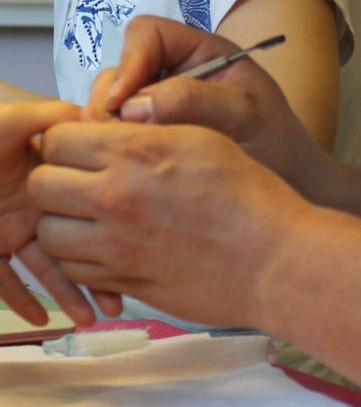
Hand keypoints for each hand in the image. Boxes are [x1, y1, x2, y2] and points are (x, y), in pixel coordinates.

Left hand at [0, 102, 100, 325]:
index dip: (112, 222)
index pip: (87, 203)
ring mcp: (10, 229)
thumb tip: (95, 116)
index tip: (137, 240)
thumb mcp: (12, 120)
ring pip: (45, 268)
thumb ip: (53, 116)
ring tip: (91, 317)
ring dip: (67, 293)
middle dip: (99, 272)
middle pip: (74, 241)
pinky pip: (4, 283)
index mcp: (45, 174)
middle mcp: (33, 206)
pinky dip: (22, 300)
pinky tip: (41, 318)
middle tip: (120, 300)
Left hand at [30, 120, 312, 327]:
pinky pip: (72, 269)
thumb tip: (112, 126)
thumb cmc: (248, 194)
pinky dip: (81, 257)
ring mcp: (115, 244)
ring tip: (93, 216)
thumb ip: (147, 129)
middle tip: (82, 180)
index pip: (58, 138)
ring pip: (48, 231)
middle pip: (42, 184)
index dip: (67, 139)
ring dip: (64, 221)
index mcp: (136, 151)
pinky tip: (109, 245)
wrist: (273, 259)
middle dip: (56, 178)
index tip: (83, 146)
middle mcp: (116, 196)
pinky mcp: (122, 281)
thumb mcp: (200, 136)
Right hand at [84, 16, 335, 201]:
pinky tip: (126, 170)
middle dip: (111, 101)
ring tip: (122, 158)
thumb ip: (192, 101)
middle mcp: (176, 73)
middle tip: (112, 141)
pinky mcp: (153, 139)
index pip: (148, 34)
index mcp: (203, 51)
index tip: (121, 105)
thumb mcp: (244, 114)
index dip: (128, 62)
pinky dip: (113, 147)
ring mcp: (161, 107)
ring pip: (113, 103)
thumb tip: (132, 106)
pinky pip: (118, 134)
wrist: (292, 189)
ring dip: (108, 127)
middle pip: (121, 69)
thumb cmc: (278, 145)